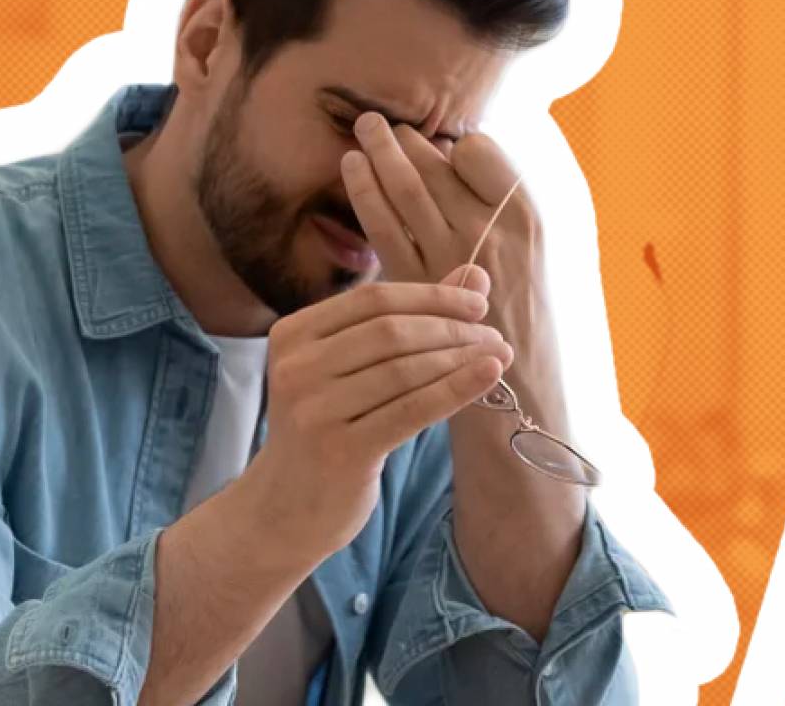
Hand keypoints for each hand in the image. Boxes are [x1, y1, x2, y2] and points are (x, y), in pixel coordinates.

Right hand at [233, 272, 512, 563]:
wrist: (286, 508)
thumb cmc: (328, 428)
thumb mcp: (352, 370)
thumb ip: (406, 320)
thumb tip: (474, 276)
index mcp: (292, 334)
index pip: (373, 299)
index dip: (431, 297)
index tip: (477, 304)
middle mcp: (296, 368)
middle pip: (391, 331)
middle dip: (451, 328)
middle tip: (494, 335)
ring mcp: (314, 410)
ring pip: (405, 369)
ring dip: (460, 358)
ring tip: (499, 356)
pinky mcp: (340, 450)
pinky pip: (412, 410)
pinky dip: (456, 388)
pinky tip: (488, 376)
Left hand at [340, 112, 556, 381]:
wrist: (527, 389)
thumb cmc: (534, 317)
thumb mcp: (539, 251)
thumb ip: (504, 208)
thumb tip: (460, 159)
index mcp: (526, 216)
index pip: (480, 153)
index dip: (456, 145)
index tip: (442, 144)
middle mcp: (491, 232)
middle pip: (437, 167)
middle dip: (405, 140)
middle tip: (379, 121)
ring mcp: (452, 258)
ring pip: (407, 189)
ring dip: (381, 154)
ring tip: (363, 129)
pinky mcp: (418, 285)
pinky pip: (384, 226)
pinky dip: (365, 191)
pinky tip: (352, 168)